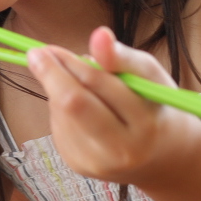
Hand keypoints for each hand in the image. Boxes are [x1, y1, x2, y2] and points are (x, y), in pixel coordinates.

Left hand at [25, 28, 200, 185]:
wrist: (164, 158)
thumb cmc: (156, 108)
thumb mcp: (150, 78)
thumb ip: (122, 57)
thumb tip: (98, 34)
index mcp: (145, 125)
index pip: (97, 87)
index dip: (69, 63)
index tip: (48, 47)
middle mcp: (121, 151)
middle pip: (72, 105)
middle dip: (50, 74)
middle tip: (36, 53)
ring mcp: (96, 163)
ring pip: (61, 113)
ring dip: (59, 91)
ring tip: (78, 85)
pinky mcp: (79, 166)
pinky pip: (58, 126)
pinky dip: (61, 109)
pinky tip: (79, 109)